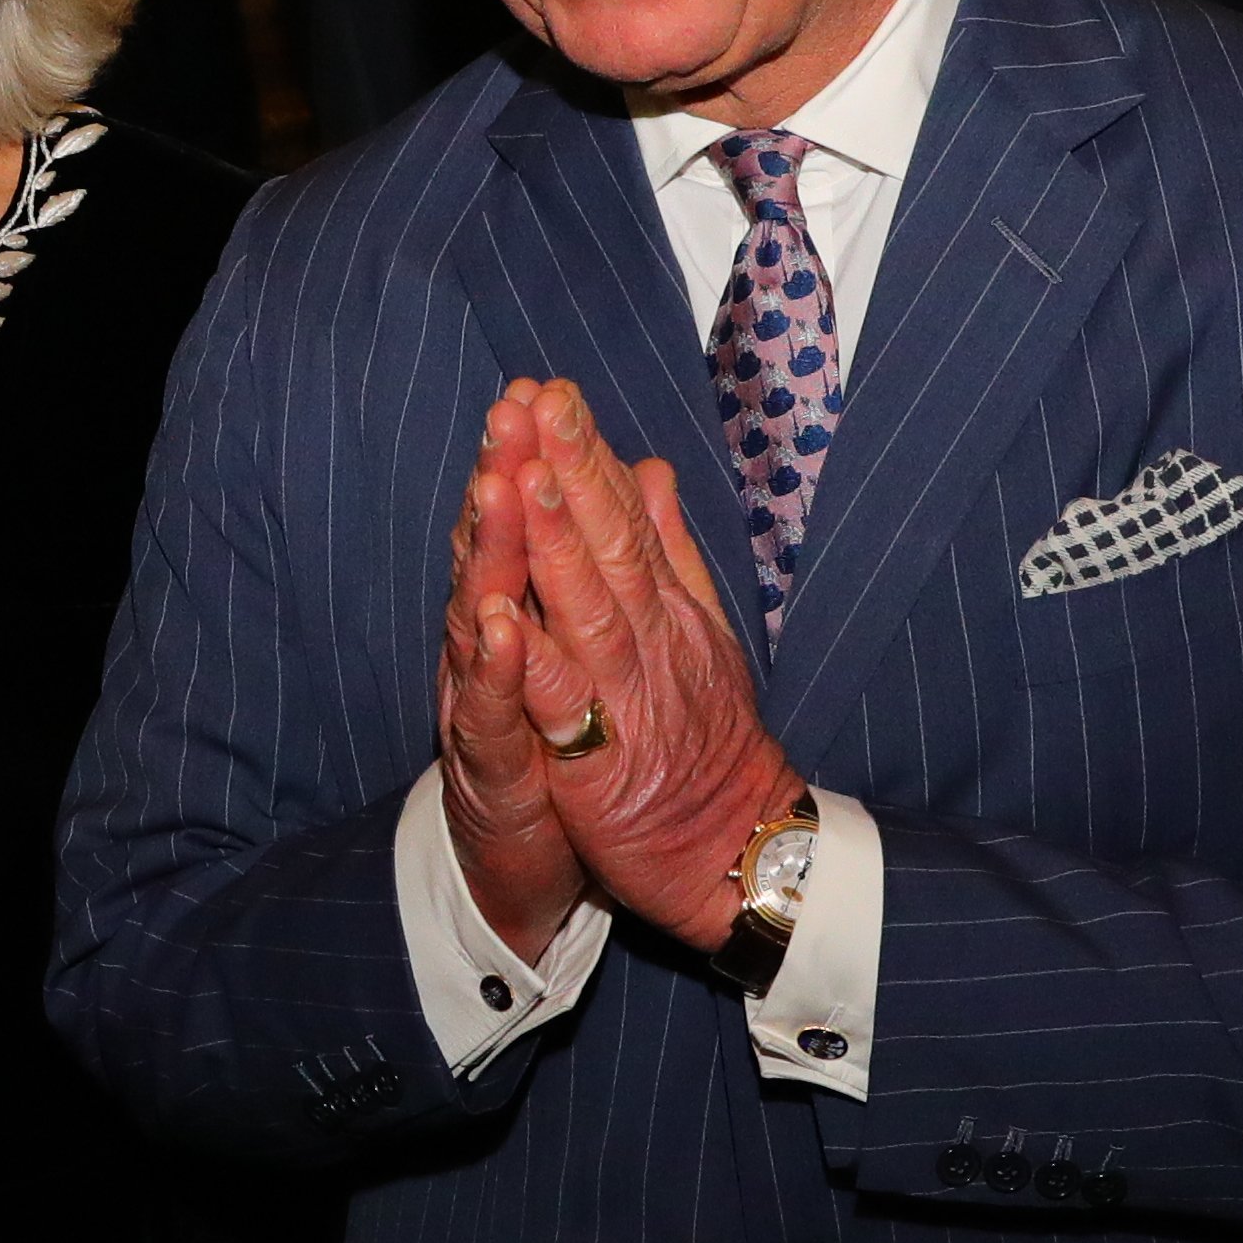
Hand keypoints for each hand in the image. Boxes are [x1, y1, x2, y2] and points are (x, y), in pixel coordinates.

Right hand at [437, 385, 592, 962]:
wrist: (536, 868)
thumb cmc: (571, 750)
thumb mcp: (586, 649)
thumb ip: (601, 559)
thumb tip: (639, 473)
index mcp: (522, 612)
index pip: (524, 523)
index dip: (532, 458)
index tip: (542, 389)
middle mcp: (491, 647)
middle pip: (494, 551)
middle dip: (503, 477)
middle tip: (509, 410)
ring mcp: (481, 703)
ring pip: (478, 617)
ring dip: (488, 551)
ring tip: (495, 486)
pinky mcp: (488, 768)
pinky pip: (486, 712)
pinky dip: (491, 667)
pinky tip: (496, 624)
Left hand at [504, 381, 801, 950]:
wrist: (738, 852)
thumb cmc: (708, 743)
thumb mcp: (700, 634)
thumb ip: (670, 550)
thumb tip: (650, 468)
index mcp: (667, 608)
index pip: (625, 515)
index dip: (588, 452)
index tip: (554, 390)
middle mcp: (651, 639)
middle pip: (609, 543)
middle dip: (571, 469)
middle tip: (537, 401)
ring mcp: (628, 696)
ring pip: (588, 608)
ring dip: (556, 541)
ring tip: (526, 475)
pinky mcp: (599, 761)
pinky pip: (563, 705)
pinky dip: (534, 660)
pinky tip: (504, 616)